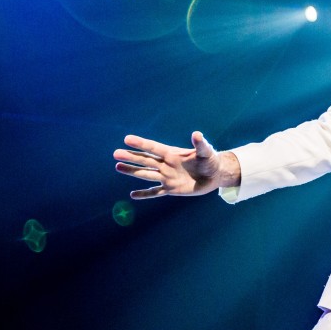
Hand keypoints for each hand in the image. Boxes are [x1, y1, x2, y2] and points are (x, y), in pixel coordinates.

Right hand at [114, 132, 240, 198]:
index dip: (141, 143)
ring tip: (118, 167)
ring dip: (132, 171)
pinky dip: (145, 194)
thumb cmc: (210, 160)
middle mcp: (166, 165)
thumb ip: (200, 144)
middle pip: (145, 160)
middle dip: (131, 157)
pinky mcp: (171, 189)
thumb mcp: (206, 152)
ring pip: (146, 174)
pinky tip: (133, 195)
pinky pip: (155, 192)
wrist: (214, 175)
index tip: (127, 139)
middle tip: (116, 154)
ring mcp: (167, 177)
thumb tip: (197, 134)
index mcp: (172, 154)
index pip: (153, 147)